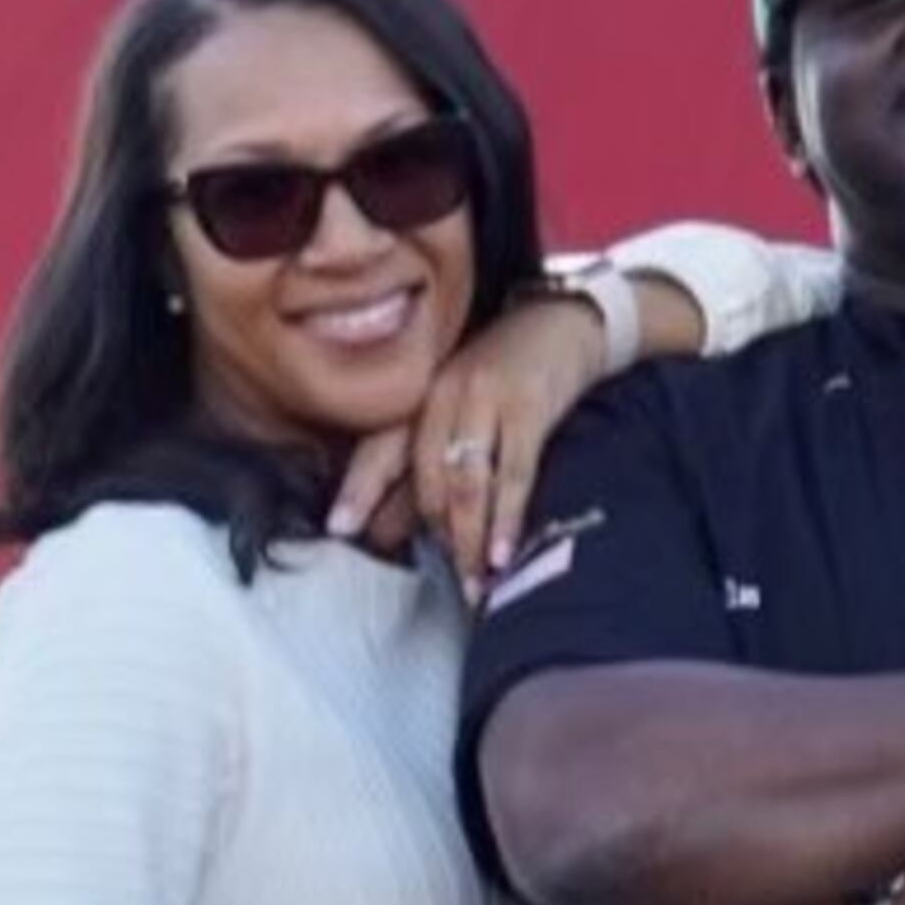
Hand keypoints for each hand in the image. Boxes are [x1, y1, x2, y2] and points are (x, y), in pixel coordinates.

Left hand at [334, 285, 611, 595]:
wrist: (564, 322)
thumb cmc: (507, 375)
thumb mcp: (459, 411)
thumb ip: (427, 468)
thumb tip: (386, 532)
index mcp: (421, 395)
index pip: (382, 448)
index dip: (360, 489)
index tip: (340, 528)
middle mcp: (445, 393)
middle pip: (425, 473)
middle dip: (434, 532)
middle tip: (450, 578)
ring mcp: (486, 398)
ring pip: (465, 480)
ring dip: (467, 538)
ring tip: (473, 581)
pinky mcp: (528, 407)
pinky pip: (513, 474)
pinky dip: (505, 519)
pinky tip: (500, 553)